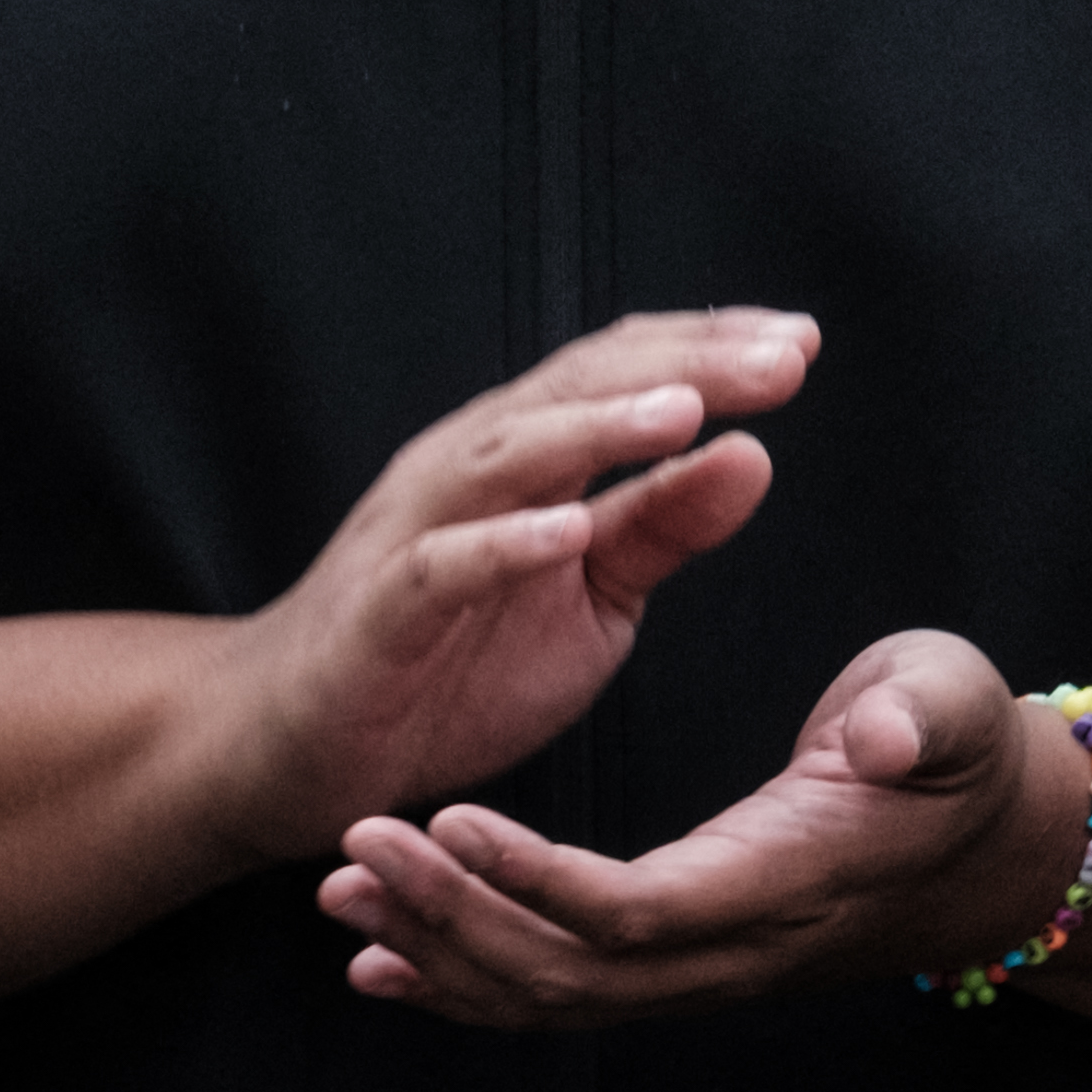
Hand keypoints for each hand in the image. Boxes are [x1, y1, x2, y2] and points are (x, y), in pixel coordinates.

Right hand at [194, 310, 815, 867]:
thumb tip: (758, 452)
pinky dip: (502, 545)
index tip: (804, 340)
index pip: (622, 372)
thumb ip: (664, 525)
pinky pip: (439, 568)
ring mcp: (412, 535)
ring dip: (598, 429)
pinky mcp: (374, 615)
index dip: (710, 347)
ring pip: (509, 458)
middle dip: (686, 367)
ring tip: (688, 412)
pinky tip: (569, 530)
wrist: (286, 751)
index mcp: (525, 459)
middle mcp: (468, 472)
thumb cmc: (449, 663)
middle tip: (786, 356)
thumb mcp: (591, 597)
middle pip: (578, 392)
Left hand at [324, 627, 1061, 1021]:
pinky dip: (460, 983)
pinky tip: (383, 958)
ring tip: (345, 885)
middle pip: (570, 974)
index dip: (536, 881)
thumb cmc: (959, 748)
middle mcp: (737, 950)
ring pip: (549, 997)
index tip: (449, 818)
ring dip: (439, 949)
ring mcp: (705, 971)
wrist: (984, 845)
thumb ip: (923, 717)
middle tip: (360, 843)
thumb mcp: (957, 700)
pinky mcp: (678, 965)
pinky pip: (557, 997)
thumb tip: (878, 741)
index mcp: (791, 880)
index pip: (642, 912)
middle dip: (452, 916)